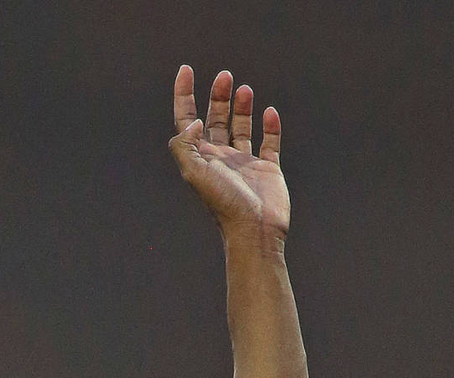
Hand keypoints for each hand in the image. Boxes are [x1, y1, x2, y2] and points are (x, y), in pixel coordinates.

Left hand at [168, 65, 288, 242]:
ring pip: (241, 128)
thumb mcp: (195, 173)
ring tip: (244, 90)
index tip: (186, 70)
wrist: (255, 231)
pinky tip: (269, 112)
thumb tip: (194, 122)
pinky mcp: (268, 169)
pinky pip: (269, 142)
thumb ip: (185, 145)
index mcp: (202, 158)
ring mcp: (245, 164)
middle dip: (218, 97)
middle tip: (224, 76)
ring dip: (241, 107)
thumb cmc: (224, 204)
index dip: (184, 95)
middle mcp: (221, 159)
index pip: (187, 121)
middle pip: (215, 120)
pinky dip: (270, 126)